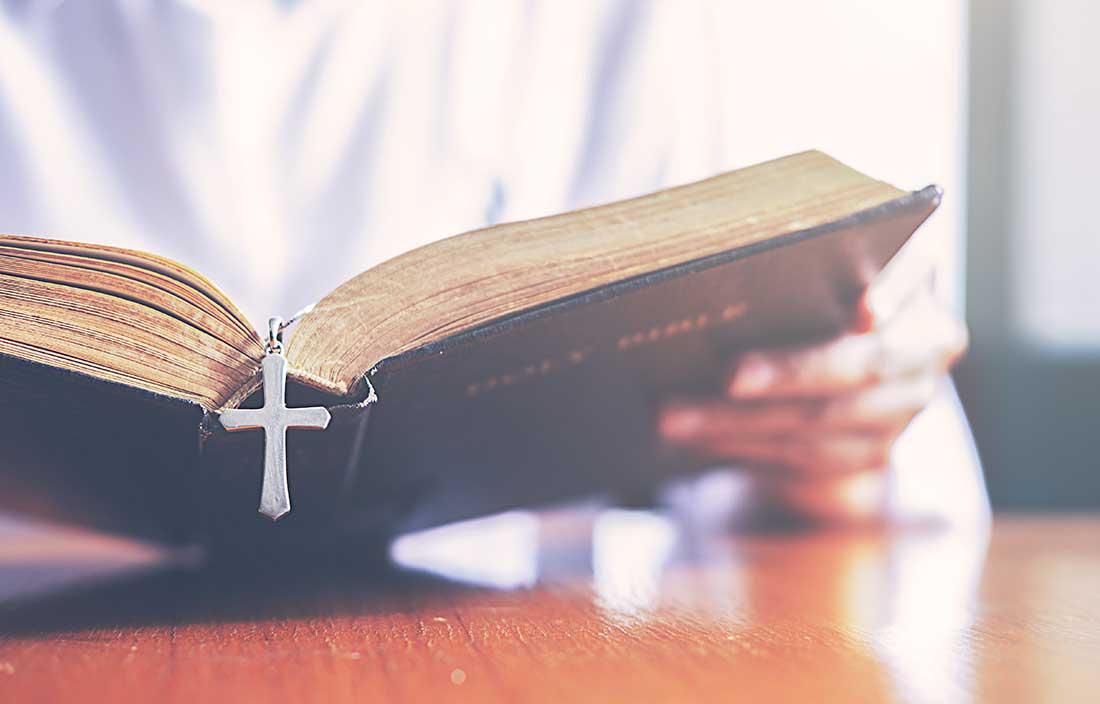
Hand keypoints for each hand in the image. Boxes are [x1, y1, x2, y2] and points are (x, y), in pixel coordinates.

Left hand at [658, 291, 967, 524]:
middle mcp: (921, 364)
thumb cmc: (824, 307)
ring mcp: (896, 420)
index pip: (912, 290)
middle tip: (726, 374)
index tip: (863, 309)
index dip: (892, 296)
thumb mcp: (834, 278)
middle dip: (787, 374)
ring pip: (815, 426)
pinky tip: (694, 436)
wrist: (851, 388)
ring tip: (676, 415)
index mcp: (920, 305)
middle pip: (857, 370)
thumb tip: (758, 263)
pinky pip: (795, 458)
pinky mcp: (862, 462)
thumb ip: (819, 268)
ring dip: (738, 422)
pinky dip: (739, 446)